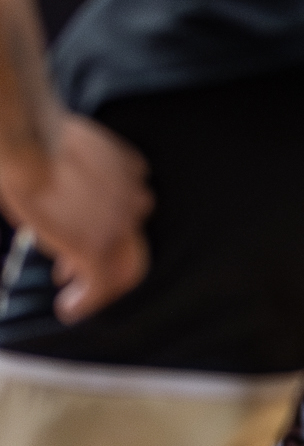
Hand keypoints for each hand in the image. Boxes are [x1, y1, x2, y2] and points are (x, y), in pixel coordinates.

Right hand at [0, 112, 150, 322]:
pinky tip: (71, 309)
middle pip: (134, 242)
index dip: (106, 228)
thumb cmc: (32, 136)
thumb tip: (44, 179)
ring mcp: (119, 225)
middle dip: (107, 260)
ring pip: (123, 265)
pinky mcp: (97, 248)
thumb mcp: (60, 149)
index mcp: (128, 173)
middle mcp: (133, 200)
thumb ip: (72, 171)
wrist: (28, 141)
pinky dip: (88, 300)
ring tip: (72, 294)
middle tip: (76, 273)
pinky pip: (102, 284)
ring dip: (96, 279)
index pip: (130, 208)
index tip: (81, 235)